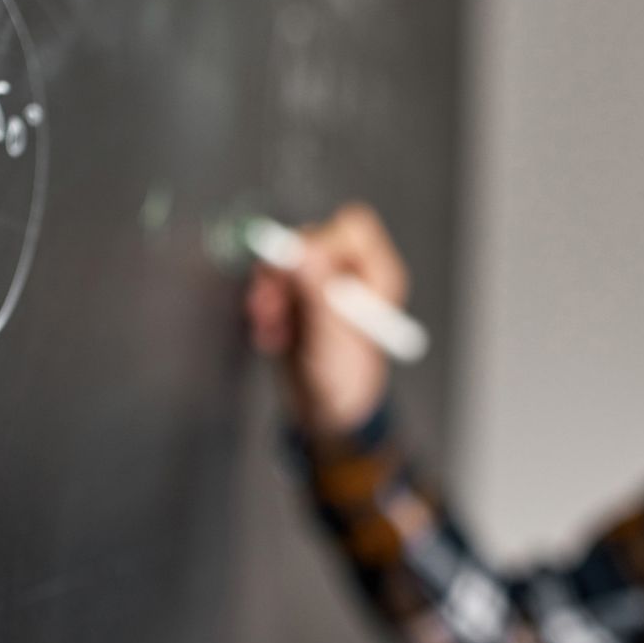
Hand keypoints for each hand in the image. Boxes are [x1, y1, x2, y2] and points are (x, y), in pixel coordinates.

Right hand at [246, 202, 407, 436]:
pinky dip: (266, 308)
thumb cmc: (344, 381)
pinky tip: (272, 338)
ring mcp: (323, 284)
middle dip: (285, 272)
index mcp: (377, 275)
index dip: (320, 242)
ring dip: (270, 293)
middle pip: (311, 239)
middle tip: (268, 304)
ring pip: (287, 261)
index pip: (351, 229)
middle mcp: (351, 274)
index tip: (295, 270)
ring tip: (270, 328)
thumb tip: (300, 249)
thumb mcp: (331, 337)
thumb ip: (316, 291)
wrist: (326, 413)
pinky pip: (272, 283)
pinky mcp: (298, 298)